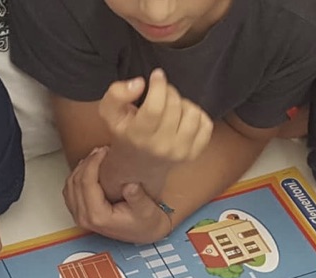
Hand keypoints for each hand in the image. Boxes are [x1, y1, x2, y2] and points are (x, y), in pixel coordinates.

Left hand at [64, 146, 171, 243]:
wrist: (146, 233)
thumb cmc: (146, 223)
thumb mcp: (146, 209)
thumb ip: (137, 197)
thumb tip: (129, 185)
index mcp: (97, 216)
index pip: (86, 183)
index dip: (93, 163)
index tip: (104, 151)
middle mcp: (85, 218)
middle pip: (75, 183)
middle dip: (87, 163)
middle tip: (101, 151)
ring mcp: (80, 217)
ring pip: (70, 186)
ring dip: (81, 168)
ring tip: (96, 156)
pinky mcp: (81, 214)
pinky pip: (71, 192)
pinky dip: (77, 177)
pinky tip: (88, 168)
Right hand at [99, 69, 213, 163]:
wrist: (137, 165)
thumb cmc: (125, 134)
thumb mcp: (110, 113)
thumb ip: (117, 94)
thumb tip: (139, 83)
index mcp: (139, 137)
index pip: (155, 107)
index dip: (158, 86)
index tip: (157, 75)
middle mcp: (162, 147)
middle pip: (174, 106)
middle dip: (168, 91)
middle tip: (161, 93)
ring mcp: (181, 152)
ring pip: (192, 113)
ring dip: (183, 103)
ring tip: (172, 107)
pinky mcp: (195, 153)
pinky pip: (206, 124)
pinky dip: (196, 115)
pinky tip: (182, 117)